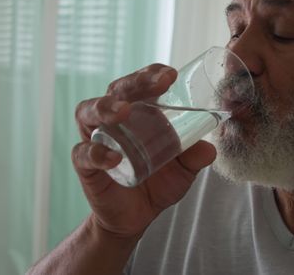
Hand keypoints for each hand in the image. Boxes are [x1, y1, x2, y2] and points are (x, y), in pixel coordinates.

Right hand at [72, 64, 216, 238]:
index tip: (171, 75)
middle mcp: (112, 120)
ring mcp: (96, 140)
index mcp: (137, 113)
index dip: (152, 74)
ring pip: (88, 112)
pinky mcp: (85, 166)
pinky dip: (97, 153)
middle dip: (135, 83)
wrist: (136, 218)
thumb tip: (210, 149)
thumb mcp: (183, 170)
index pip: (140, 84)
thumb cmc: (157, 184)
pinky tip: (114, 157)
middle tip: (158, 84)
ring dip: (105, 107)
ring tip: (123, 111)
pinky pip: (83, 154)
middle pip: (116, 90)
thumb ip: (194, 158)